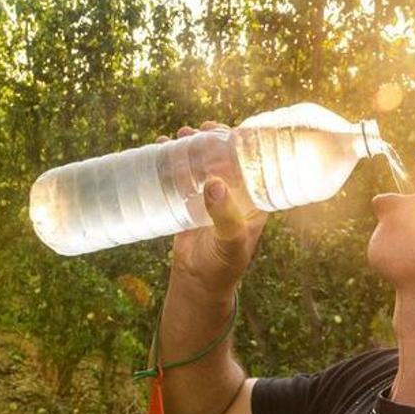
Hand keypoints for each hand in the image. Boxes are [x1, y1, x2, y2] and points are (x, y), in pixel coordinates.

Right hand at [158, 122, 267, 294]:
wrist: (199, 284)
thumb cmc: (223, 265)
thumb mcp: (229, 241)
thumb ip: (225, 215)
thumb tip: (215, 183)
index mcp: (253, 199)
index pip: (250, 163)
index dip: (240, 143)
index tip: (224, 130)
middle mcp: (234, 194)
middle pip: (224, 157)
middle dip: (211, 140)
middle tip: (196, 131)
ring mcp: (211, 197)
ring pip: (202, 164)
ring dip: (191, 147)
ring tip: (178, 136)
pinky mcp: (191, 202)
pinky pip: (183, 176)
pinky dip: (173, 161)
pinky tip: (161, 148)